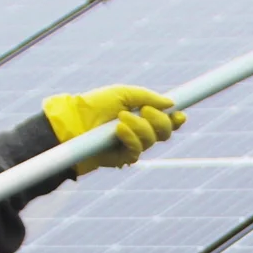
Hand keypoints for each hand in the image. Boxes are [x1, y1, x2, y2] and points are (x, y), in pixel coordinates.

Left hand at [44, 84, 183, 176]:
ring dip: (140, 127)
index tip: (179, 114)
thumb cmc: (94, 105)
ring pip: (152, 140)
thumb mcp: (122, 94)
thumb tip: (171, 103)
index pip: (166, 119)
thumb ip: (147, 97)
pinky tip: (119, 131)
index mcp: (141, 114)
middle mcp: (139, 131)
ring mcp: (131, 145)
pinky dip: (131, 138)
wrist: (72, 123)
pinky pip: (137, 151)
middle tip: (144, 110)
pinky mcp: (122, 158)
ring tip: (120, 118)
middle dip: (160, 121)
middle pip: (165, 132)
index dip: (176, 119)